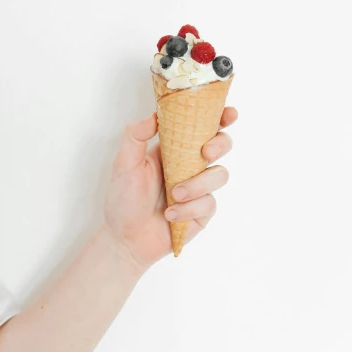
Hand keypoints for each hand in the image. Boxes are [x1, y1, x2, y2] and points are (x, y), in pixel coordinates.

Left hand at [104, 106, 237, 269]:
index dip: (220, 116)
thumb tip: (154, 116)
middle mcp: (190, 165)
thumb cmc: (123, 199)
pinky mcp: (203, 211)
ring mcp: (199, 188)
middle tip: (205, 153)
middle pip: (222, 145)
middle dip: (220, 144)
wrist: (126, 238)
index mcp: (174, 148)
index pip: (201, 126)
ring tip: (174, 195)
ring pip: (220, 175)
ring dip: (197, 185)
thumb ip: (135, 136)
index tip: (228, 112)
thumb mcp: (123, 164)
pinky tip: (170, 215)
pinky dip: (188, 209)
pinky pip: (209, 203)